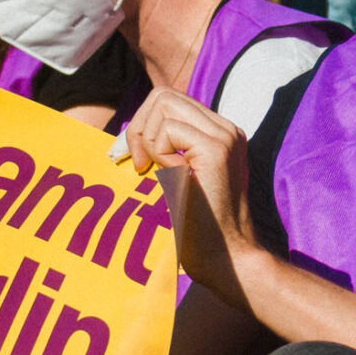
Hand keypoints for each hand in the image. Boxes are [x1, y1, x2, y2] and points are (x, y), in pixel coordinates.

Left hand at [119, 88, 261, 307]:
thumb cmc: (199, 231)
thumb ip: (166, 154)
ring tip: (157, 174)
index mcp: (220, 135)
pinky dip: (158, 154)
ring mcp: (224, 136)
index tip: (133, 159)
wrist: (227, 259)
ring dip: (148, 139)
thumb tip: (127, 136)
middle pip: (164, 95)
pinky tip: (174, 180)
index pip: (170, 102)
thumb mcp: (178, 181)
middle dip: (138, 126)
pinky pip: (166, 131)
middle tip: (136, 164)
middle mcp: (226, 129)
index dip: (142, 124)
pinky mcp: (216, 149)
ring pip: (163, 104)